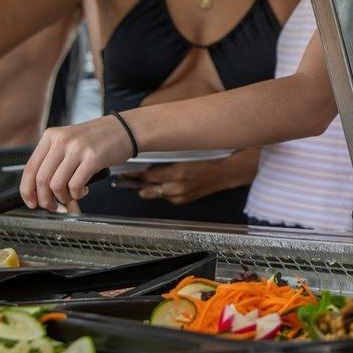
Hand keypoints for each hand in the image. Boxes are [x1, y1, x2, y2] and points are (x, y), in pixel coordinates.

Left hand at [20, 117, 133, 209]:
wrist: (124, 129)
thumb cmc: (98, 138)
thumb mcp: (69, 141)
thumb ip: (53, 159)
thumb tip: (40, 189)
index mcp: (51, 136)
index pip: (30, 168)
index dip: (27, 190)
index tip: (31, 202)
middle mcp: (61, 141)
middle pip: (41, 180)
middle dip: (45, 200)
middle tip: (52, 206)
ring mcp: (77, 149)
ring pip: (56, 185)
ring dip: (63, 198)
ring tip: (71, 196)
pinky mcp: (93, 158)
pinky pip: (75, 185)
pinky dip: (77, 194)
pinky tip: (83, 190)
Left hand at [133, 153, 257, 205]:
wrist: (228, 171)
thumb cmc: (209, 157)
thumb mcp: (187, 151)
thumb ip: (168, 155)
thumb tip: (148, 157)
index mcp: (178, 171)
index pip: (148, 175)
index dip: (134, 174)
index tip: (124, 173)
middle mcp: (178, 186)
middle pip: (147, 187)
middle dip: (135, 183)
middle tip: (124, 179)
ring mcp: (180, 195)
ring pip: (155, 194)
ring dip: (146, 188)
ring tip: (137, 183)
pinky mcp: (183, 201)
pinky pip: (166, 197)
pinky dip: (161, 191)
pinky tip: (159, 185)